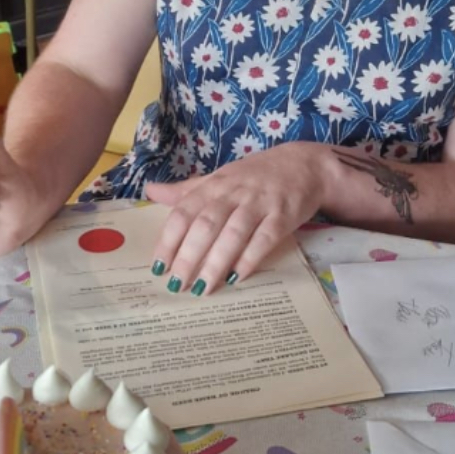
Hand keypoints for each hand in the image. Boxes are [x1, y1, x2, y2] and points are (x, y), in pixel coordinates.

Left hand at [143, 143, 333, 293]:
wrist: (305, 165)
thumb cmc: (255, 175)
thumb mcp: (219, 177)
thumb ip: (186, 190)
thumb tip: (150, 191)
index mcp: (214, 185)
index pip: (184, 212)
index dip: (170, 240)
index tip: (158, 266)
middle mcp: (234, 193)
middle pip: (205, 226)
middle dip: (188, 257)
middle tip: (177, 284)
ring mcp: (259, 204)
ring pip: (233, 234)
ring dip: (216, 263)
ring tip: (203, 288)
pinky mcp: (283, 216)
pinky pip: (264, 239)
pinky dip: (250, 258)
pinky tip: (237, 277)